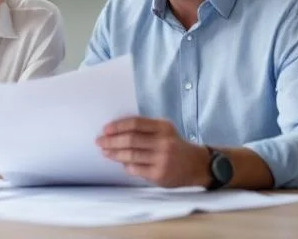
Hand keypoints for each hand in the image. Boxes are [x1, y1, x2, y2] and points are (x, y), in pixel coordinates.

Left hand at [96, 117, 210, 187]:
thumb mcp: (164, 130)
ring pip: (131, 155)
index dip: (117, 126)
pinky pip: (136, 169)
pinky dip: (126, 166)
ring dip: (114, 154)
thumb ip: (144, 128)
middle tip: (100, 142)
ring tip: (105, 152)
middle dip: (111, 141)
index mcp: (163, 127)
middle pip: (130, 139)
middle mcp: (163, 142)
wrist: (197, 165)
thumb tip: (115, 132)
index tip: (105, 129)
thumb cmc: (174, 145)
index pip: (135, 123)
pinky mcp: (160, 174)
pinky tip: (122, 163)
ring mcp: (162, 159)